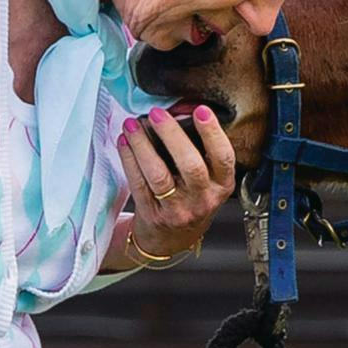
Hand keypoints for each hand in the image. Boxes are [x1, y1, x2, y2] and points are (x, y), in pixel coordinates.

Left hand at [116, 105, 234, 259]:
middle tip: (156, 113)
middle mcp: (203, 199)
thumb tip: (181, 108)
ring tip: (132, 124)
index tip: (200, 110)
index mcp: (222, 185)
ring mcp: (178, 210)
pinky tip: (124, 142)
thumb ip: (201, 150)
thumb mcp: (208, 180)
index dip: (213, 133)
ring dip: (143, 145)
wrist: (171, 239)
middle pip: (190, 165)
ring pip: (159, 174)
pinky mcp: (153, 214)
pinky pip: (138, 184)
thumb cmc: (190, 199)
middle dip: (171, 135)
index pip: (223, 157)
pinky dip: (129, 159)